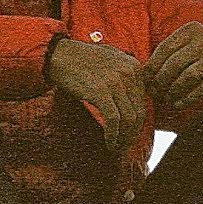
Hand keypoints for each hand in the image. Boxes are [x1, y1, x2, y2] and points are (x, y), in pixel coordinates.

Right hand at [45, 36, 146, 155]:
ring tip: (117, 148)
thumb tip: (134, 98)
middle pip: (139, 112)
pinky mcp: (100, 92)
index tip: (129, 135)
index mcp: (134, 66)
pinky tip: (109, 143)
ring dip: (124, 138)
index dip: (137, 123)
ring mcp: (115, 82)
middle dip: (133, 134)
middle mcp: (128, 73)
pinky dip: (113, 135)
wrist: (59, 55)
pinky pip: (113, 120)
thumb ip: (126, 74)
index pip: (143, 101)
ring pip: (129, 119)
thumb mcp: (111, 60)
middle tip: (124, 146)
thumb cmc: (82, 60)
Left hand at [144, 21, 202, 111]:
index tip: (144, 81)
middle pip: (175, 64)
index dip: (152, 67)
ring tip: (166, 99)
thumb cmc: (200, 55)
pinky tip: (178, 104)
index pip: (165, 49)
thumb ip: (167, 54)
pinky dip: (187, 98)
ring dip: (173, 91)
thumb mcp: (186, 46)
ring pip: (188, 77)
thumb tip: (140, 74)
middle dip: (160, 81)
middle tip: (153, 93)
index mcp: (191, 30)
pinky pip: (202, 88)